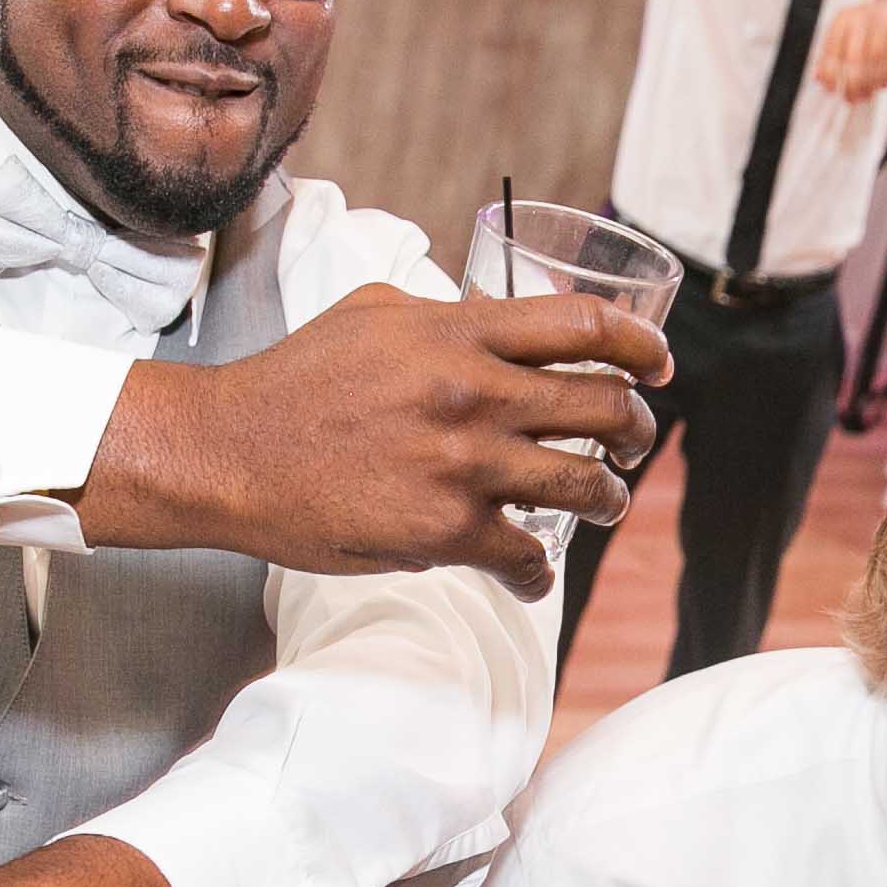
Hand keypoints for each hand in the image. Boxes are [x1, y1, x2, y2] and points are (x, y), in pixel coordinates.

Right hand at [82, 284, 665, 599]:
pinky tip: (530, 572)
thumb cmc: (294, 381)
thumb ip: (444, 315)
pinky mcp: (443, 532)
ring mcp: (463, 466)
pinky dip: (538, 571)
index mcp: (459, 333)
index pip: (584, 327)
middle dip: (635, 429)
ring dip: (609, 500)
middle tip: (633, 442)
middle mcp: (473, 394)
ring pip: (583, 485)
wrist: (230, 453)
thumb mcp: (373, 313)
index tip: (657, 366)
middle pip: (602, 405)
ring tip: (605, 504)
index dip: (640, 346)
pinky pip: (527, 556)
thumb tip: (492, 317)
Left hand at [811, 0, 886, 103]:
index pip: (832, 49)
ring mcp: (884, 23)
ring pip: (875, 63)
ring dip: (870, 84)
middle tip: (850, 99)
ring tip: (865, 95)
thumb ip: (830, 54)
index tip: (830, 90)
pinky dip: (886, 78)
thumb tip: (818, 78)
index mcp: (844, 18)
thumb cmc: (866, 27)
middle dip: (851, 83)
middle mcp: (863, 17)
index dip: (829, 73)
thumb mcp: (844, 34)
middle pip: (854, 58)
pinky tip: (880, 86)